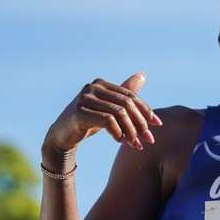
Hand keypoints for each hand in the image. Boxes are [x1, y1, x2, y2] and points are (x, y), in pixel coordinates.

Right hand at [44, 72, 161, 152]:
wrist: (61, 137)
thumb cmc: (87, 122)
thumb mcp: (108, 109)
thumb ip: (123, 94)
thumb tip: (142, 75)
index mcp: (101, 84)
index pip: (130, 96)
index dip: (146, 110)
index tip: (158, 125)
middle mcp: (93, 87)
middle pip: (127, 104)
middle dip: (140, 124)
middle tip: (148, 140)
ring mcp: (85, 98)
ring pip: (119, 114)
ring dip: (130, 131)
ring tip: (135, 144)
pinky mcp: (79, 112)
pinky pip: (107, 121)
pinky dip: (118, 132)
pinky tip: (120, 140)